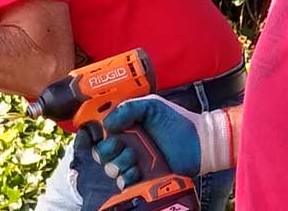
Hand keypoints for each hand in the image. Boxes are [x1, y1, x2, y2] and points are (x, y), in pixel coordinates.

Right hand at [91, 95, 235, 187]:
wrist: (199, 144)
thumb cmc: (178, 122)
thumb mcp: (152, 105)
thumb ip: (128, 108)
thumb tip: (106, 123)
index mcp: (124, 125)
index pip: (96, 130)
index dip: (88, 133)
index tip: (90, 134)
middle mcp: (124, 143)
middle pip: (98, 151)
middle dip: (106, 149)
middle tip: (120, 145)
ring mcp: (131, 161)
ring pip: (109, 167)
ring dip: (119, 163)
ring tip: (135, 158)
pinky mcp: (140, 177)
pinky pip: (122, 182)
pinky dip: (127, 177)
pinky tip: (138, 171)